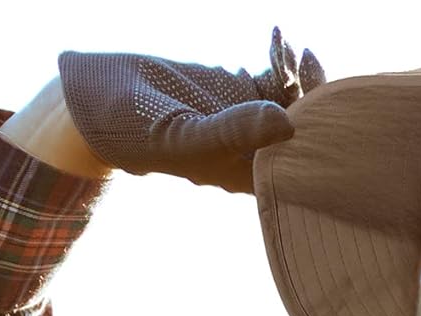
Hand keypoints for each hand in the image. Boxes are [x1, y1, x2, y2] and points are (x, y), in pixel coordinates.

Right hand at [58, 26, 325, 190]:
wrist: (103, 103)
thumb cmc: (140, 134)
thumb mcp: (186, 135)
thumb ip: (234, 130)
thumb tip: (288, 122)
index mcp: (248, 176)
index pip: (299, 164)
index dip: (317, 135)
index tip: (314, 101)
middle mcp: (255, 151)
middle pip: (305, 130)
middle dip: (317, 97)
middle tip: (309, 61)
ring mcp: (250, 119)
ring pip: (294, 100)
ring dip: (300, 72)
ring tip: (290, 46)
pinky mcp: (239, 90)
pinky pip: (274, 75)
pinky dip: (280, 55)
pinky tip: (277, 35)